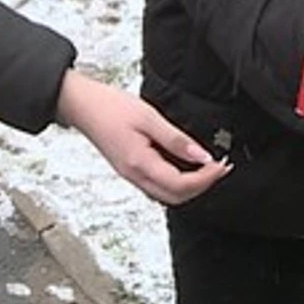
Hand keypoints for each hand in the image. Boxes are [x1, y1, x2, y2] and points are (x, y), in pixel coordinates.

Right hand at [56, 72, 229, 204]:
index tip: (221, 165)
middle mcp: (135, 176)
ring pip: (167, 195)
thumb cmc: (109, 107)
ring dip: (190, 186)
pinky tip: (186, 167)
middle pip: (176, 197)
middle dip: (202, 187)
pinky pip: (157, 186)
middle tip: (220, 169)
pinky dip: (177, 182)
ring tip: (208, 168)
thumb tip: (202, 156)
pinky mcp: (130, 170)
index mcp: (140, 164)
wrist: (81, 106)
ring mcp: (131, 175)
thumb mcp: (149, 117)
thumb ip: (176, 139)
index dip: (206, 179)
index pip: (181, 185)